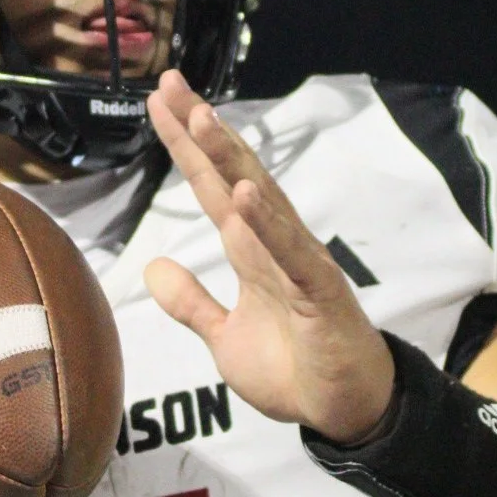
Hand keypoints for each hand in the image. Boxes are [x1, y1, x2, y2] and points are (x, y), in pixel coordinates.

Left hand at [144, 71, 394, 442]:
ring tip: (201, 118)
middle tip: (170, 84)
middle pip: (232, 175)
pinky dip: (267, 222)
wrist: (343, 412)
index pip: (211, 186)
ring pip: (261, 199)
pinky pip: (291, 252)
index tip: (158, 102)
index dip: (185, 146)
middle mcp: (273, 243)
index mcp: (250, 250)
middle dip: (201, 130)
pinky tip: (244, 193)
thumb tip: (153, 268)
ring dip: (230, 159)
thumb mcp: (224, 338)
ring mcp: (298, 262)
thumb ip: (191, 303)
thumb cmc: (294, 371)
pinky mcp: (319, 292)